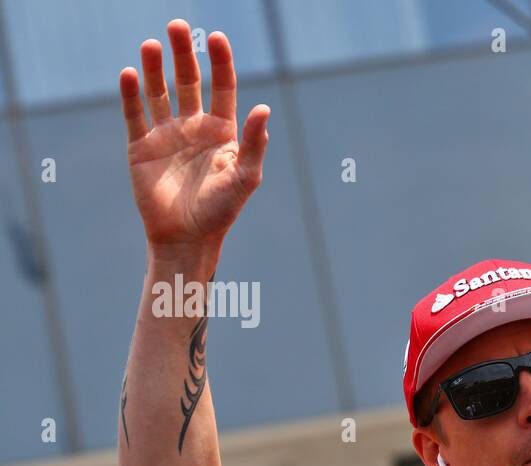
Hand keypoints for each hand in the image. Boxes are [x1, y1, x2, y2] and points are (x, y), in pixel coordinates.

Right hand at [119, 20, 269, 261]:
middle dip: (184, 54)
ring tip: (151, 45)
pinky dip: (131, 94)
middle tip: (177, 26)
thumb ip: (254, 143)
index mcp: (222, 132)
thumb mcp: (245, 177)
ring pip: (160, 92)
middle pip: (189, 81)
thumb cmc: (221, 212)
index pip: (222, 87)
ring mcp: (166, 135)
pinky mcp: (141, 147)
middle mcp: (194, 127)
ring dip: (154, 68)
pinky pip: (135, 114)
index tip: (216, 37)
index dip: (220, 61)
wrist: (186, 238)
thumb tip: (264, 109)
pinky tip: (129, 74)